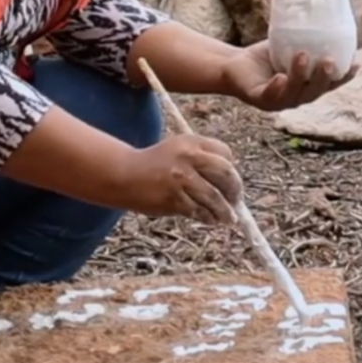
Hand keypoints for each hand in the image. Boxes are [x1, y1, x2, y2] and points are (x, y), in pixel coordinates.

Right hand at [119, 134, 242, 225]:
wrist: (124, 175)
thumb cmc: (157, 164)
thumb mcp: (179, 149)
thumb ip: (203, 158)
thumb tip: (230, 182)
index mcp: (191, 143)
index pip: (225, 153)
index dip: (232, 169)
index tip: (232, 181)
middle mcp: (188, 158)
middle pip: (225, 174)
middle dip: (235, 190)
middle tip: (236, 201)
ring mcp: (181, 179)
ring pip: (214, 197)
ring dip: (224, 211)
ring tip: (229, 218)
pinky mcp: (173, 198)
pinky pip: (198, 210)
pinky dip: (207, 217)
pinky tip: (211, 219)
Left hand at [220, 41, 357, 111]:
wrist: (236, 64)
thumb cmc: (267, 55)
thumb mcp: (290, 44)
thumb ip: (309, 37)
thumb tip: (329, 6)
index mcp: (309, 86)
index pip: (331, 84)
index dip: (344, 76)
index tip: (356, 63)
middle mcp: (298, 97)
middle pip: (315, 91)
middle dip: (323, 78)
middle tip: (328, 61)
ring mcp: (279, 101)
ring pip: (294, 93)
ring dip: (300, 76)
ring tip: (302, 55)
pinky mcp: (259, 99)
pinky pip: (270, 96)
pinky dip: (277, 88)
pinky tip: (281, 78)